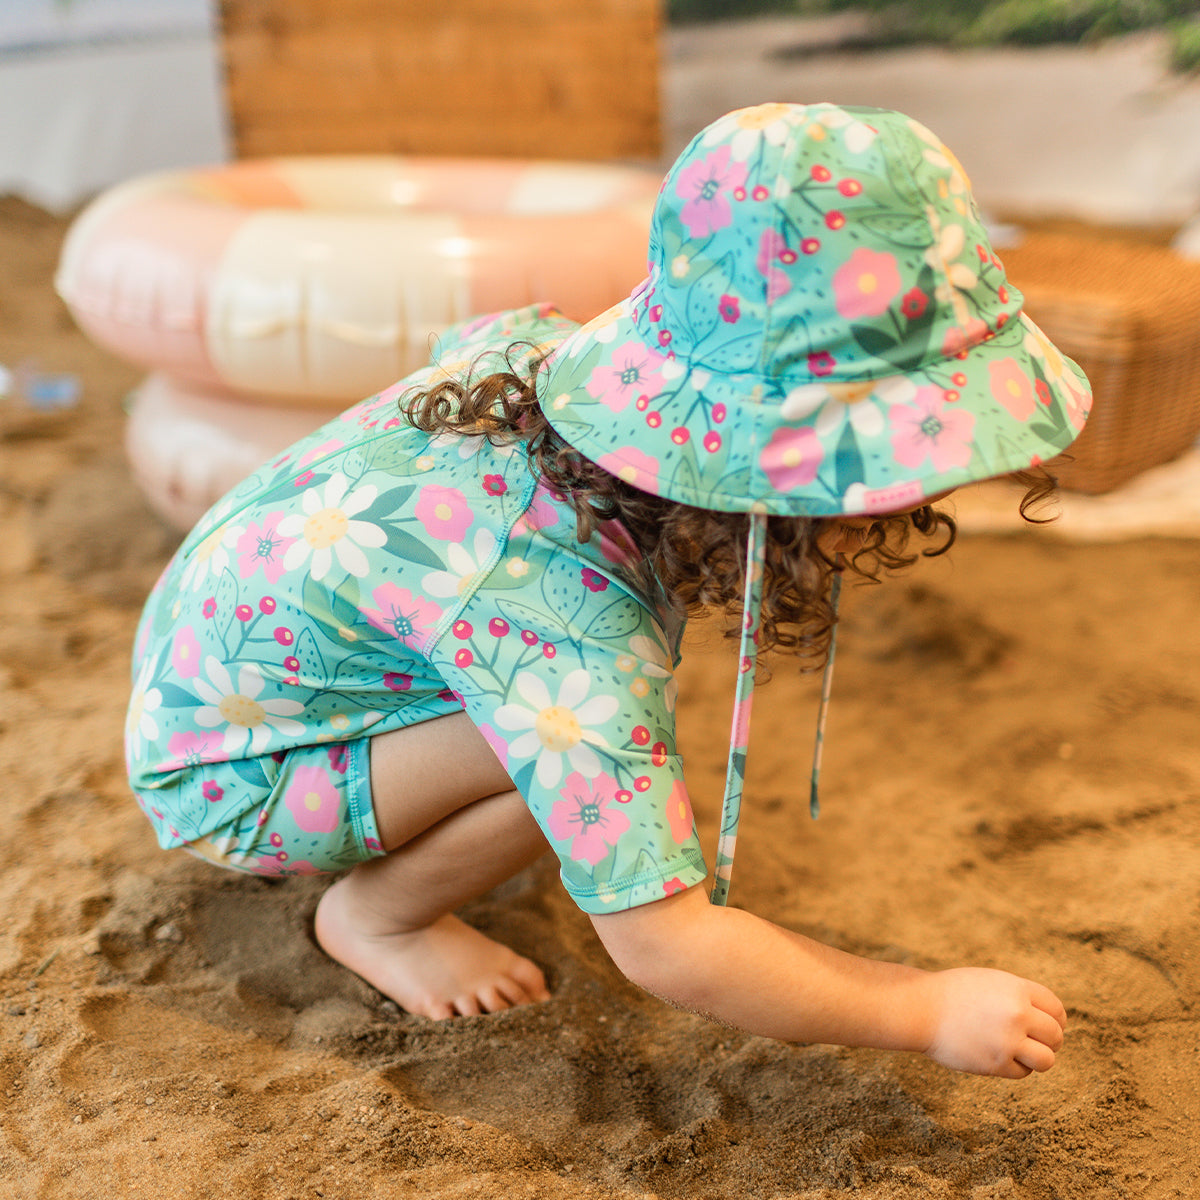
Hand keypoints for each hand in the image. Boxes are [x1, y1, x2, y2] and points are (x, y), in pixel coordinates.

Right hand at [921, 967, 1066, 1077]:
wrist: (920, 1008)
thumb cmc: (952, 993)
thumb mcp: (989, 982)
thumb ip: (1018, 997)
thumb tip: (1048, 1019)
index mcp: (1017, 989)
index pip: (1056, 1009)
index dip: (1056, 1020)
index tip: (1048, 1025)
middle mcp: (1017, 1013)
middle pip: (1055, 1035)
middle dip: (1049, 1041)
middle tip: (1034, 1041)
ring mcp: (1008, 1040)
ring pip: (1047, 1059)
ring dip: (1038, 1058)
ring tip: (1024, 1053)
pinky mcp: (996, 1063)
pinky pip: (1022, 1072)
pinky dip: (1016, 1067)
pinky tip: (1000, 1057)